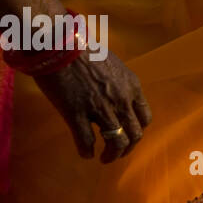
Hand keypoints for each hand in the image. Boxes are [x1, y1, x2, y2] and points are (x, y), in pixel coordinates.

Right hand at [34, 53, 152, 162]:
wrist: (58, 43)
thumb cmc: (82, 49)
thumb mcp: (112, 64)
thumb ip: (117, 82)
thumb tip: (114, 93)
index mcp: (132, 86)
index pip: (145, 117)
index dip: (137, 130)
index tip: (130, 135)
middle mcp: (121, 100)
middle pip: (134, 134)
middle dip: (127, 147)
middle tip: (118, 152)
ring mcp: (100, 109)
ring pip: (115, 142)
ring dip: (111, 155)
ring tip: (104, 158)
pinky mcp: (76, 114)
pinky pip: (86, 141)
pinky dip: (87, 151)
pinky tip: (85, 153)